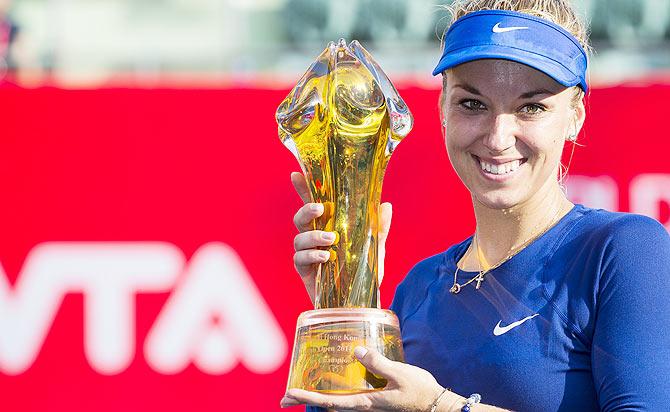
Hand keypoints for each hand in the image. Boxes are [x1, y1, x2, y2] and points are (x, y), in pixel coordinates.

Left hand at [280, 346, 446, 411]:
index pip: (329, 402)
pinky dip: (334, 396)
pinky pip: (349, 401)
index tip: (288, 393)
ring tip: (301, 391)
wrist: (439, 407)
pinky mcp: (375, 404)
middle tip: (284, 398)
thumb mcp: (401, 374)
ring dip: (317, 399)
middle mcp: (364, 409)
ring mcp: (369, 408)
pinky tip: (332, 386)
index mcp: (367, 403)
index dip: (307, 396)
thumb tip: (356, 350)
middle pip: (327, 406)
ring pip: (337, 405)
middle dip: (305, 401)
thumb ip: (378, 363)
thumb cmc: (421, 393)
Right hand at [291, 172, 392, 303]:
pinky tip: (326, 257)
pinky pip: (299, 259)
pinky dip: (312, 255)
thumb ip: (379, 228)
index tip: (296, 175)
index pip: (313, 203)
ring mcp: (307, 254)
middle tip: (320, 208)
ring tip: (331, 240)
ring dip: (313, 235)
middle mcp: (313, 236)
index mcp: (327, 225)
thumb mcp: (375, 247)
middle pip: (300, 218)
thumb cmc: (363, 271)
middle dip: (306, 210)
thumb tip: (386, 206)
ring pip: (298, 238)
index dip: (303, 189)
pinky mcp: (305, 271)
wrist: (360, 301)